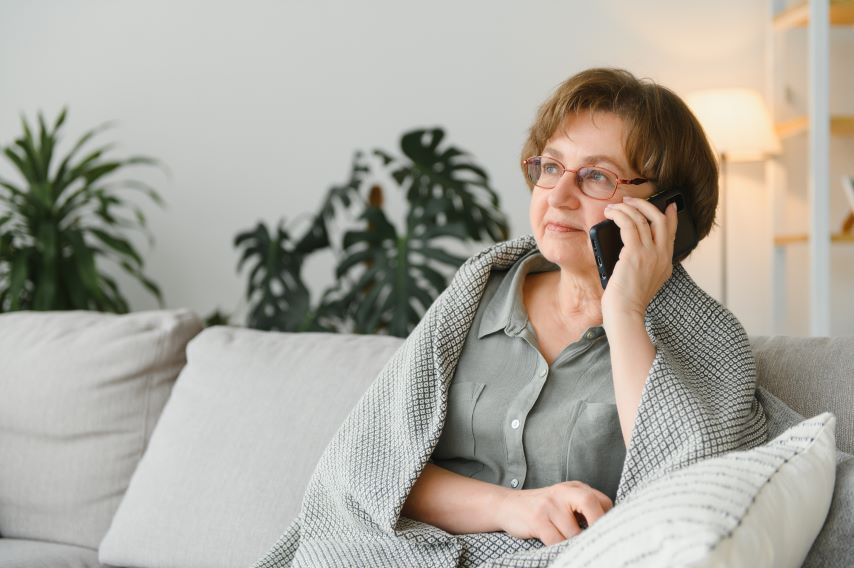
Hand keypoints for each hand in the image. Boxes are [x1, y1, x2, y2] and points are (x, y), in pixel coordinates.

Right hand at [496, 480, 612, 544]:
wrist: (507, 505)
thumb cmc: (542, 508)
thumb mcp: (564, 500)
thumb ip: (584, 507)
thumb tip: (609, 529)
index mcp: (575, 487)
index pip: (603, 501)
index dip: (608, 520)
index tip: (609, 533)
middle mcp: (563, 492)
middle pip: (590, 503)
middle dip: (598, 526)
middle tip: (598, 542)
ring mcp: (550, 505)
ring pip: (574, 532)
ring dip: (573, 543)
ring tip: (569, 544)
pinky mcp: (538, 519)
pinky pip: (557, 541)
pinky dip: (560, 548)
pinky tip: (556, 546)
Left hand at [600, 196, 677, 322]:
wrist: (624, 313)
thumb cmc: (626, 302)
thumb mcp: (643, 282)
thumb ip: (644, 265)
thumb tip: (629, 249)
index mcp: (666, 264)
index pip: (672, 233)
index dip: (670, 216)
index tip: (667, 205)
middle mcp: (661, 256)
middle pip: (660, 219)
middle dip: (646, 205)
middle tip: (631, 201)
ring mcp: (650, 254)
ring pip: (643, 218)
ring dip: (627, 208)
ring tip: (615, 207)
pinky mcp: (635, 253)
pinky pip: (629, 224)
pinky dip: (619, 215)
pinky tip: (611, 214)